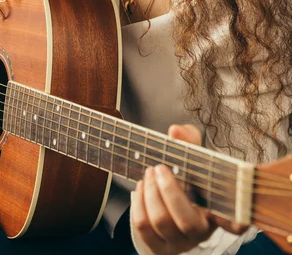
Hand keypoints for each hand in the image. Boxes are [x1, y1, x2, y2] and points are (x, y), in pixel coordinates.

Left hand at [130, 124, 247, 254]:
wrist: (167, 205)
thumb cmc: (187, 179)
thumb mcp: (193, 159)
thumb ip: (188, 140)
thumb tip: (175, 130)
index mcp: (218, 212)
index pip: (235, 225)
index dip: (236, 221)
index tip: (231, 209)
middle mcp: (201, 232)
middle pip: (186, 221)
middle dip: (169, 190)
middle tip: (159, 167)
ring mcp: (178, 243)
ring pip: (161, 221)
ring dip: (150, 192)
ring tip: (149, 173)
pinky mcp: (156, 247)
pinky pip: (143, 226)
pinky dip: (138, 202)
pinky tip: (141, 187)